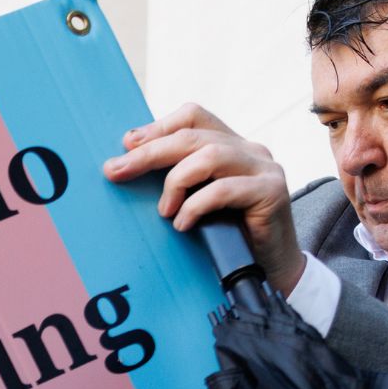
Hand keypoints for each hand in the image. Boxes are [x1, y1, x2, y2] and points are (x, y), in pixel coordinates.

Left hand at [102, 103, 305, 294]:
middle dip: (149, 153)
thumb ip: (178, 182)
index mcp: (231, 145)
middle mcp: (249, 150)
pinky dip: (196, 206)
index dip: (158, 127)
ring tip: (164, 211)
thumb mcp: (198, 203)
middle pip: (193, 136)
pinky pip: (224, 189)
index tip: (126, 145)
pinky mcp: (271, 191)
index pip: (193, 117)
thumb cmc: (229, 238)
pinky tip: (183, 224)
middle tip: (116, 170)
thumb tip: (127, 167)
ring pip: (209, 156)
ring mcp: (264, 168)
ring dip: (176, 182)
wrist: (271, 271)